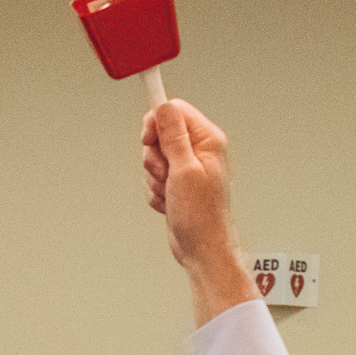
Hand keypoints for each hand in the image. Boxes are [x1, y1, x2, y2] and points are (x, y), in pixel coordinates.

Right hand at [139, 99, 240, 278]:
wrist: (202, 248)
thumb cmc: (202, 215)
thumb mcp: (183, 170)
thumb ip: (173, 135)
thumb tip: (164, 106)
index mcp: (207, 140)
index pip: (175, 111)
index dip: (156, 123)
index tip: (148, 138)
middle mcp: (199, 151)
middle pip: (160, 135)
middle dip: (154, 158)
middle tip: (166, 174)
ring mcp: (187, 167)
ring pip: (154, 159)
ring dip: (154, 178)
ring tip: (170, 192)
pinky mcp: (177, 183)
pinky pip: (154, 178)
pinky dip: (155, 192)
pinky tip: (169, 202)